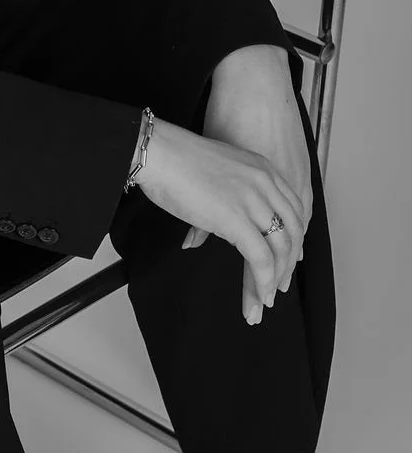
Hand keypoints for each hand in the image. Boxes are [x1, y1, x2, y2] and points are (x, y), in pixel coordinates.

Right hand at [134, 94, 308, 323]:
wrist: (158, 152)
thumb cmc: (174, 159)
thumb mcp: (218, 169)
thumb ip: (229, 192)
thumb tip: (216, 224)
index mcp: (262, 169)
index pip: (293, 209)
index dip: (293, 238)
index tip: (286, 259)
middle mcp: (265, 183)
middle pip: (292, 231)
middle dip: (288, 264)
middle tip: (279, 286)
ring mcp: (252, 201)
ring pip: (280, 249)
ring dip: (274, 280)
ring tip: (265, 300)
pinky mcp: (236, 220)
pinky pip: (261, 259)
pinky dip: (262, 283)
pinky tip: (258, 297)